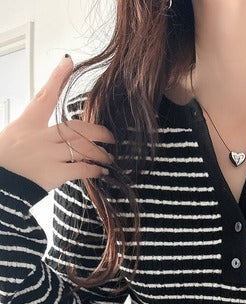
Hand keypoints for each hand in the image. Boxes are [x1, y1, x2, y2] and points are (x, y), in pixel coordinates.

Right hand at [0, 54, 114, 192]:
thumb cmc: (6, 161)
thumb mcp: (16, 137)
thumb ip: (38, 132)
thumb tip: (61, 133)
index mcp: (28, 124)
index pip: (44, 96)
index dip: (56, 78)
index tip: (68, 62)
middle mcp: (39, 137)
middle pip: (76, 128)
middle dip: (98, 132)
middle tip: (110, 137)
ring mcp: (47, 155)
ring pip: (83, 148)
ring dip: (100, 153)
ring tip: (109, 157)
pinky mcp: (52, 174)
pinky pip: (81, 169)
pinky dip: (95, 170)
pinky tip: (102, 171)